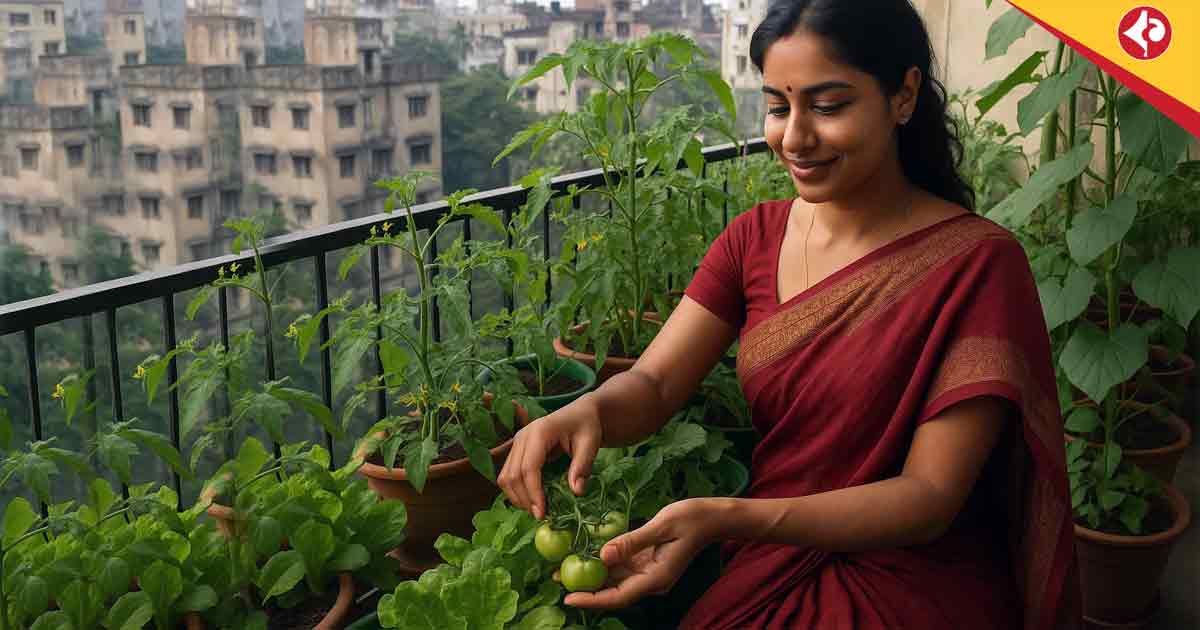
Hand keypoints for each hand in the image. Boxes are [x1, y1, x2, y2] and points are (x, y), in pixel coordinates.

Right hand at [497, 397, 602, 518]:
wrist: (580, 413)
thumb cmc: (586, 427)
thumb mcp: (590, 444)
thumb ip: (582, 467)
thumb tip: (576, 492)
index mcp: (540, 432)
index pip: (529, 468)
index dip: (533, 492)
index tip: (542, 513)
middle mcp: (523, 436)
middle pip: (513, 474)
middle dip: (524, 499)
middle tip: (541, 516)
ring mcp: (517, 442)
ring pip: (505, 476)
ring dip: (516, 497)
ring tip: (536, 510)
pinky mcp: (516, 449)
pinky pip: (507, 473)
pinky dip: (515, 490)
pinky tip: (530, 500)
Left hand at [565, 498, 718, 608]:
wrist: (713, 517)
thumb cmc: (691, 518)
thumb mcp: (661, 525)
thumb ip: (632, 542)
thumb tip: (602, 555)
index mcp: (656, 578)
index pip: (618, 596)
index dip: (592, 599)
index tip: (568, 597)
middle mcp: (651, 580)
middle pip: (613, 592)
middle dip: (586, 589)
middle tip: (556, 580)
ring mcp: (650, 572)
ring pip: (615, 580)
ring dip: (592, 576)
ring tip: (563, 569)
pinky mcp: (648, 562)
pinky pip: (622, 567)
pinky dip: (604, 563)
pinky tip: (586, 555)